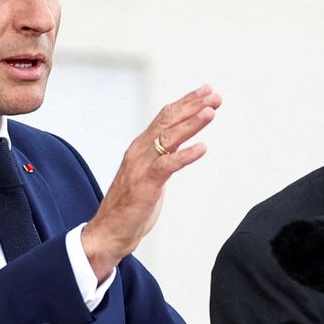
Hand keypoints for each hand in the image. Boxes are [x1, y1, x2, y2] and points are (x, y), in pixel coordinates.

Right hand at [81, 85, 221, 280]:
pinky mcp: (145, 184)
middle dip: (193, 106)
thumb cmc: (130, 205)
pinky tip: (202, 148)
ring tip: (210, 112)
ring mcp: (141, 167)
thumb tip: (179, 146)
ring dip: (191, 123)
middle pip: (168, 121)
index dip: (186, 102)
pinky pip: (168, 165)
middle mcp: (140, 151)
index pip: (165, 117)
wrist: (109, 231)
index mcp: (141, 147)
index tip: (207, 92)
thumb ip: (162, 158)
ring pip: (168, 138)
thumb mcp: (149, 174)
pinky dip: (186, 155)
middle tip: (214, 96)